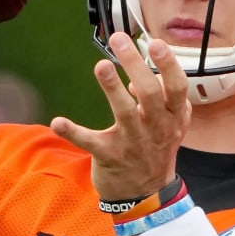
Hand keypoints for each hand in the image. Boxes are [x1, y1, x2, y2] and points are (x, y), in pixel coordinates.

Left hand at [50, 33, 190, 200]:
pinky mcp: (109, 156)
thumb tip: (140, 78)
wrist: (146, 195)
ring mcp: (132, 143)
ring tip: (102, 66)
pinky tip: (57, 122)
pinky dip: (73, 132)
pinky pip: (90, 143)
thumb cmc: (156, 150)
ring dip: (112, 89)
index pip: (177, 87)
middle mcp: (155, 129)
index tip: (155, 43)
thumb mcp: (171, 125)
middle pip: (150, 93)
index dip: (168, 65)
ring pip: (125, 114)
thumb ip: (163, 99)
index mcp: (172, 118)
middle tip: (120, 40)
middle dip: (135, 65)